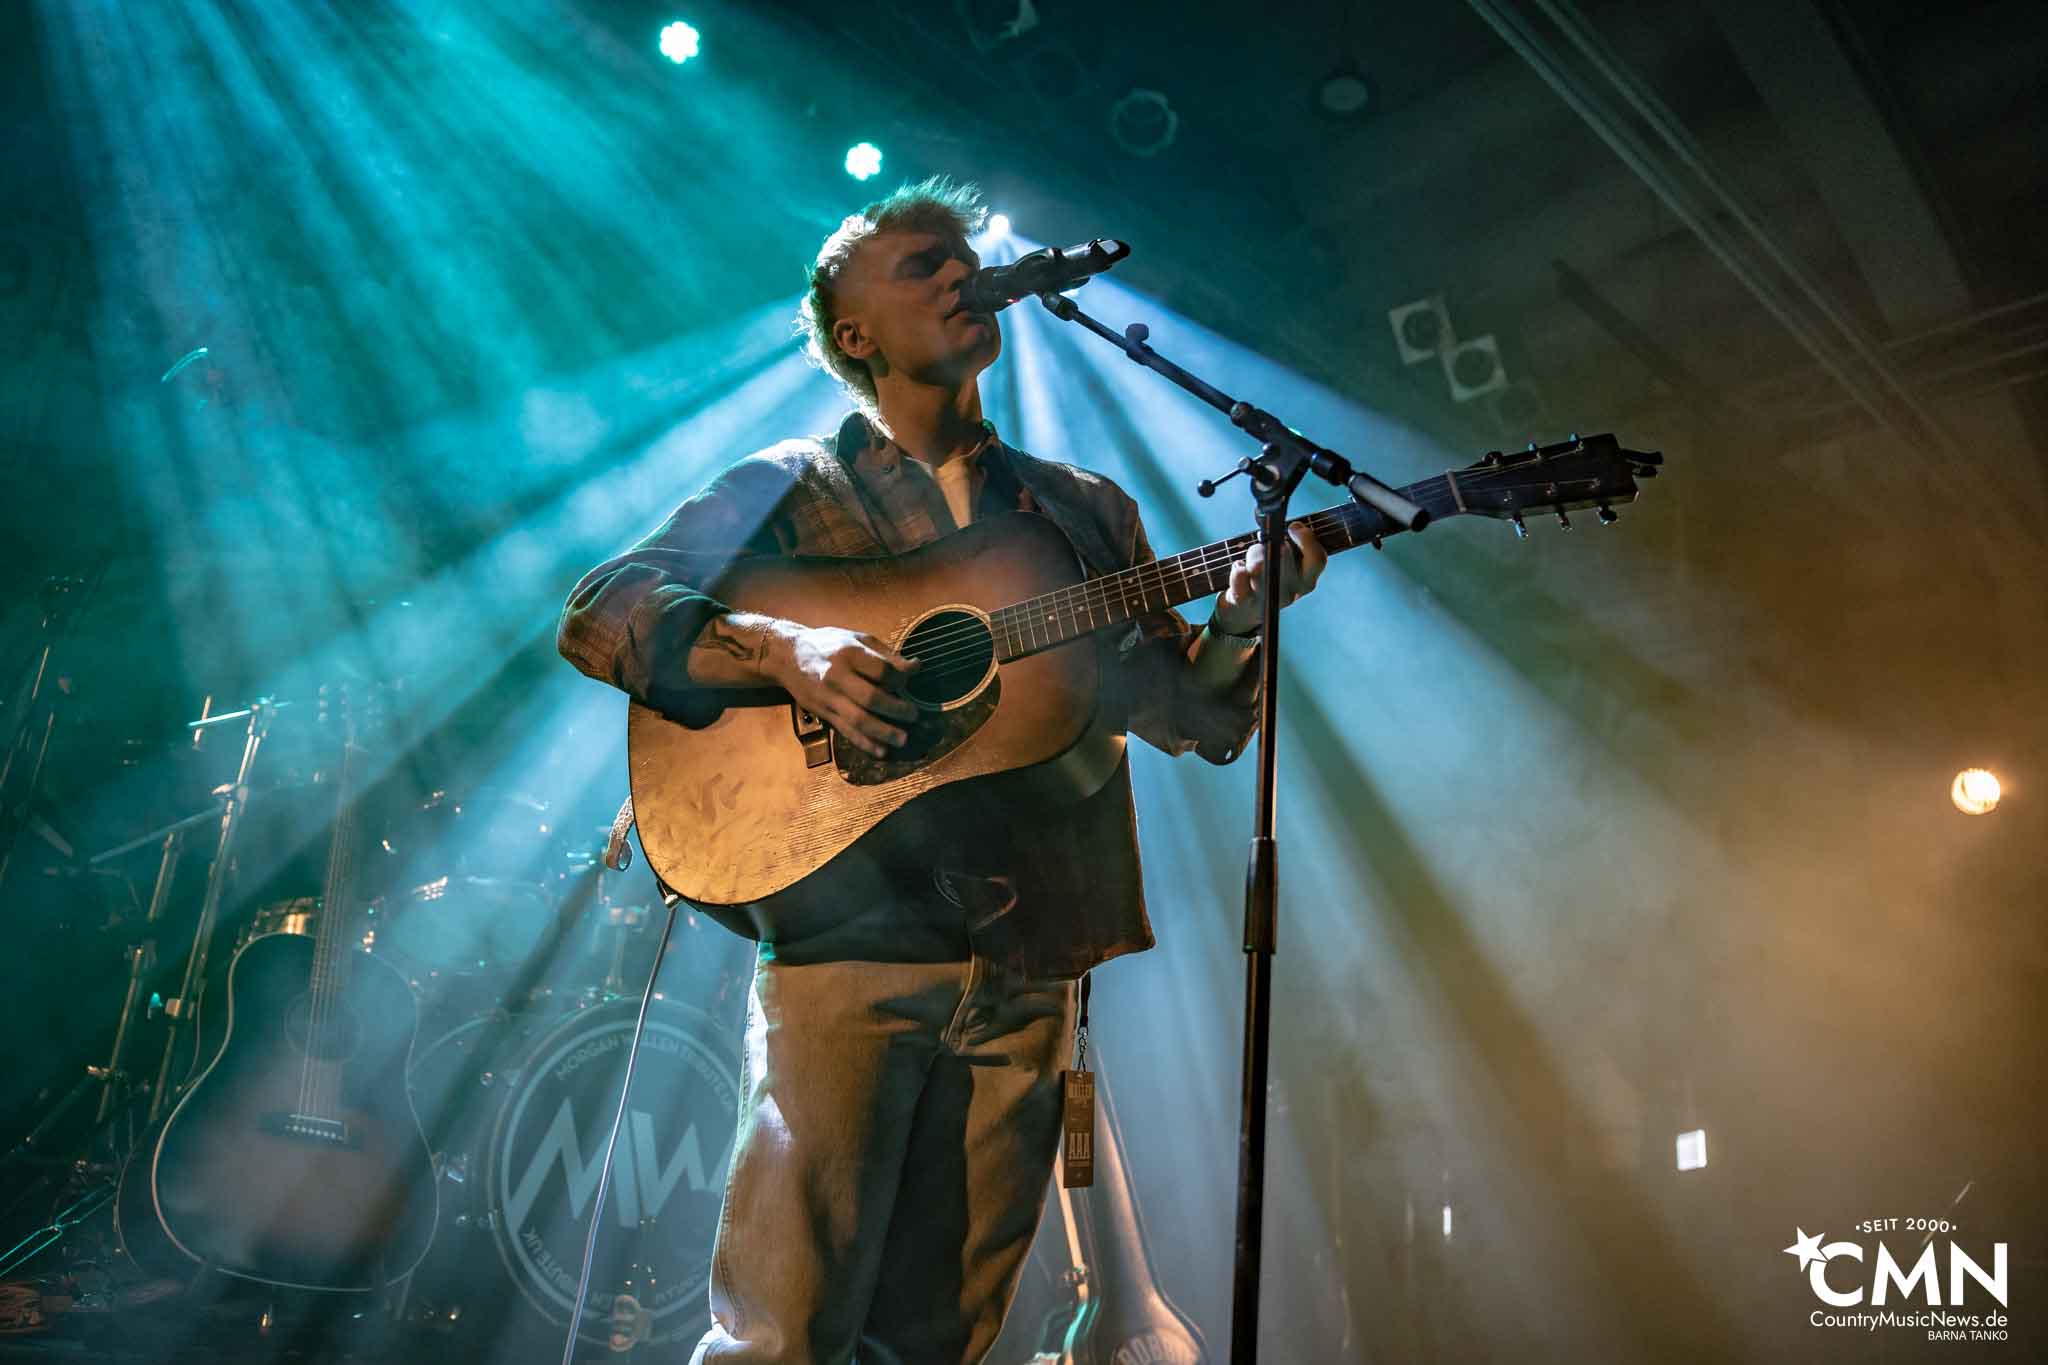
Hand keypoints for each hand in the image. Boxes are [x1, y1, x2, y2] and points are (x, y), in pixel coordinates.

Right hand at [772, 625, 921, 757]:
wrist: (787, 656)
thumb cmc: (828, 644)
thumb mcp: (857, 638)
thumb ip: (886, 654)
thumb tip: (916, 667)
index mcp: (849, 653)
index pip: (882, 671)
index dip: (901, 679)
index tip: (911, 681)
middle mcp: (837, 676)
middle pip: (871, 698)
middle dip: (897, 710)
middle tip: (914, 715)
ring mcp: (828, 697)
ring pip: (858, 720)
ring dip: (883, 732)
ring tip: (902, 739)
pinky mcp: (822, 712)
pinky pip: (845, 731)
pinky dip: (864, 743)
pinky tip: (881, 750)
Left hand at [1211, 522, 1325, 635]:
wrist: (1243, 611)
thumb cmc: (1267, 576)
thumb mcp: (1286, 561)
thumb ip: (1291, 542)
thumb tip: (1281, 518)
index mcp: (1306, 580)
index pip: (1318, 559)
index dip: (1307, 539)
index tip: (1293, 527)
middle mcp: (1291, 593)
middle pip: (1286, 557)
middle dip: (1272, 543)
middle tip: (1264, 543)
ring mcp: (1268, 599)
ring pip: (1261, 567)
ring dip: (1254, 555)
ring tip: (1249, 559)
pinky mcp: (1244, 603)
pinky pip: (1241, 586)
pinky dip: (1238, 572)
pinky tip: (1239, 567)